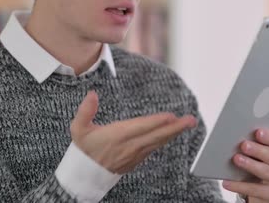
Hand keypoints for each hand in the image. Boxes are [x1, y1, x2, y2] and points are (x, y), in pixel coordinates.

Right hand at [70, 90, 196, 173]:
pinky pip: (154, 147)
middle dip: (174, 128)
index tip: (170, 116)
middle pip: (155, 136)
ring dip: (174, 132)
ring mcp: (135, 154)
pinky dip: (165, 139)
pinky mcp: (137, 159)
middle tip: (190, 120)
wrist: (85, 174)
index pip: (140, 128)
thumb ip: (85, 111)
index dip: (156, 122)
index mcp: (117, 136)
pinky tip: (174, 132)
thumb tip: (92, 94)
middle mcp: (129, 146)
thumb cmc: (84, 149)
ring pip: (158, 142)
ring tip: (188, 123)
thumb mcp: (78, 129)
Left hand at [222, 129, 268, 202]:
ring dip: (250, 165)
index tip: (257, 132)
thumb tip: (241, 136)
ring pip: (266, 172)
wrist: (267, 189)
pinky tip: (227, 182)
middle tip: (243, 145)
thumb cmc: (263, 163)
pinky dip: (240, 186)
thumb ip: (258, 144)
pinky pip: (256, 190)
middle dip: (258, 150)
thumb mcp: (264, 153)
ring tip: (236, 159)